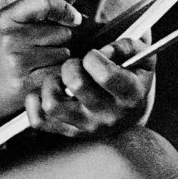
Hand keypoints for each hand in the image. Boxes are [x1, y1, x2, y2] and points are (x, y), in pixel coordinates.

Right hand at [0, 0, 82, 126]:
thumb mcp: (3, 28)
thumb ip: (33, 16)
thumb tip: (78, 17)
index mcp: (6, 18)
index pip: (44, 1)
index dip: (65, 8)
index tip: (74, 19)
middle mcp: (11, 38)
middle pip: (62, 32)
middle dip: (59, 42)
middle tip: (41, 52)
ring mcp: (18, 62)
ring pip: (65, 54)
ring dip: (59, 61)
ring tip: (38, 67)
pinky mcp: (27, 85)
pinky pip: (60, 74)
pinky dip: (57, 78)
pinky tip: (41, 79)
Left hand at [23, 37, 154, 137]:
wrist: (130, 115)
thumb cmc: (133, 78)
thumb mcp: (142, 58)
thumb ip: (127, 47)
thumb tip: (104, 51)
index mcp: (130, 96)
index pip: (105, 74)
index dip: (94, 57)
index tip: (95, 55)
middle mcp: (108, 116)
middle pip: (75, 84)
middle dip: (71, 65)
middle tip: (77, 65)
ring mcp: (86, 127)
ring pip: (52, 105)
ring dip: (51, 84)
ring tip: (61, 79)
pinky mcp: (68, 132)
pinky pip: (39, 121)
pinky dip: (35, 102)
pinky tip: (47, 90)